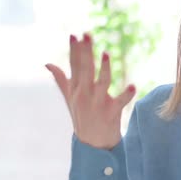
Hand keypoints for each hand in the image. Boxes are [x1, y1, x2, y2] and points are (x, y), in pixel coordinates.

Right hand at [45, 33, 135, 149]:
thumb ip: (61, 80)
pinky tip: (132, 86)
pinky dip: (126, 95)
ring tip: (107, 54)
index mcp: (76, 89)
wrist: (92, 144)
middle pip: (85, 70)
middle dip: (86, 52)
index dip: (74, 51)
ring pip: (101, 83)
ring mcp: (98, 104)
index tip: (74, 35)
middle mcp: (85, 95)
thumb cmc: (82, 117)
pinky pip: (120, 102)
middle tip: (87, 35)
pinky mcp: (111, 112)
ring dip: (104, 68)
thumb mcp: (69, 98)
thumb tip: (47, 63)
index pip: (74, 66)